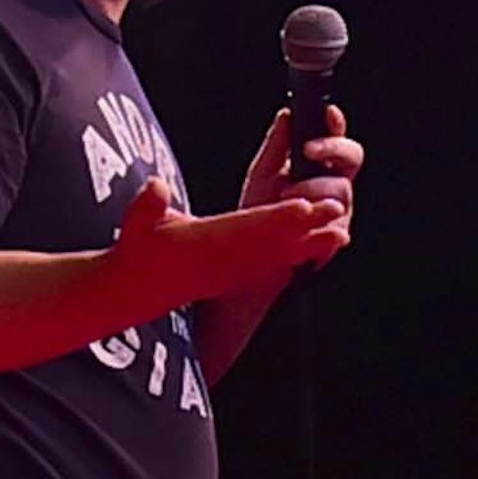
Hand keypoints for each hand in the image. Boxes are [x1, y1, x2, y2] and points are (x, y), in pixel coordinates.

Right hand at [109, 173, 346, 304]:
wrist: (135, 293)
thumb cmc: (137, 252)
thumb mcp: (136, 227)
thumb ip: (147, 206)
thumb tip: (157, 186)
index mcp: (206, 245)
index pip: (248, 227)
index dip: (277, 218)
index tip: (302, 208)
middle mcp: (226, 262)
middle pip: (274, 240)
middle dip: (306, 227)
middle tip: (337, 211)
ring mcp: (233, 273)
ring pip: (280, 255)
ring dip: (312, 245)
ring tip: (342, 234)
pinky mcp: (236, 278)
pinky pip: (274, 268)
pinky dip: (298, 260)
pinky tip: (318, 253)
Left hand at [237, 101, 363, 230]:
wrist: (253, 250)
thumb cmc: (260, 210)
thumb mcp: (263, 174)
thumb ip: (276, 146)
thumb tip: (286, 114)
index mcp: (321, 164)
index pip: (336, 136)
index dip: (336, 123)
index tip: (327, 113)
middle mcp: (336, 183)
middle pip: (352, 156)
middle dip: (332, 148)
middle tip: (307, 150)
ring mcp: (340, 210)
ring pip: (341, 189)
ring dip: (312, 189)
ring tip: (286, 199)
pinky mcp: (337, 235)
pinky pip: (337, 220)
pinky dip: (316, 218)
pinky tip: (300, 221)